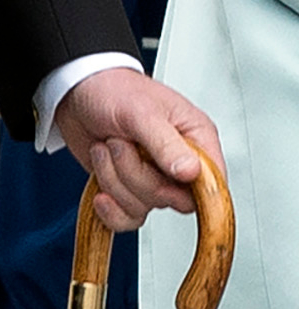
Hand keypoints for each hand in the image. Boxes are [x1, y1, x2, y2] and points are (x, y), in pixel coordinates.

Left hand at [56, 68, 225, 230]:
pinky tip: (101, 190)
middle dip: (138, 178)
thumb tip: (192, 172)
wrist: (76, 91)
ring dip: (115, 181)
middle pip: (174, 199)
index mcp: (196, 139)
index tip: (168, 181)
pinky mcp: (131, 191)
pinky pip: (128, 218)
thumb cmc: (114, 90)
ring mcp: (154, 179)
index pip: (213, 182)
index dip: (194, 190)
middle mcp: (179, 162)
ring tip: (108, 148)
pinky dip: (110, 209)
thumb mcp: (142, 112)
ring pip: (146, 206)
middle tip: (123, 146)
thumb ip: (167, 144)